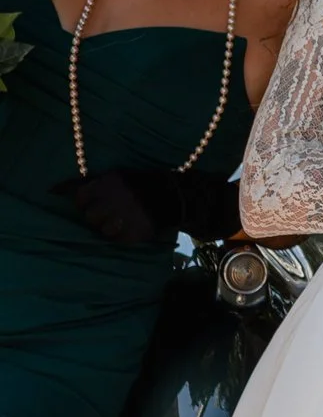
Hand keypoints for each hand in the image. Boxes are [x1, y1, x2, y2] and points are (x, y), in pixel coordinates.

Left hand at [53, 167, 240, 245]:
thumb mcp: (115, 176)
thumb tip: (51, 190)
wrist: (176, 197)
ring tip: (124, 220)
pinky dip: (123, 236)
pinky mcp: (133, 235)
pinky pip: (118, 240)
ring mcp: (124, 220)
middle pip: (89, 216)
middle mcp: (113, 202)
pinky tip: (133, 227)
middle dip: (98, 215)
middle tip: (113, 211)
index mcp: (107, 184)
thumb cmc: (140, 184)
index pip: (80, 198)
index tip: (95, 202)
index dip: (85, 202)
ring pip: (102, 230)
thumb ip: (86, 183)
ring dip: (110, 227)